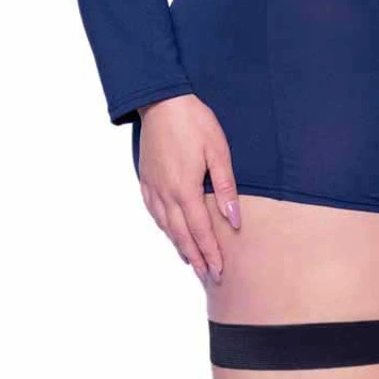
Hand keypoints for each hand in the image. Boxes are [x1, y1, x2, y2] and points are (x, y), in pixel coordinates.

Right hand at [136, 93, 241, 285]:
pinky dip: (163, 227)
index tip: (218, 271)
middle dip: (196, 257)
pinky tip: (169, 231)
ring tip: (191, 260)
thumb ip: (225, 188)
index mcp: (186, 189)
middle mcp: (166, 194)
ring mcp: (153, 187)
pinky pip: (153, 211)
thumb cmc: (194, 123)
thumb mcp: (218, 151)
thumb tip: (233, 219)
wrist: (162, 102)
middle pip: (182, 235)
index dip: (210, 252)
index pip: (200, 231)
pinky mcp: (145, 179)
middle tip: (207, 275)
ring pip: (166, 226)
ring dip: (179, 245)